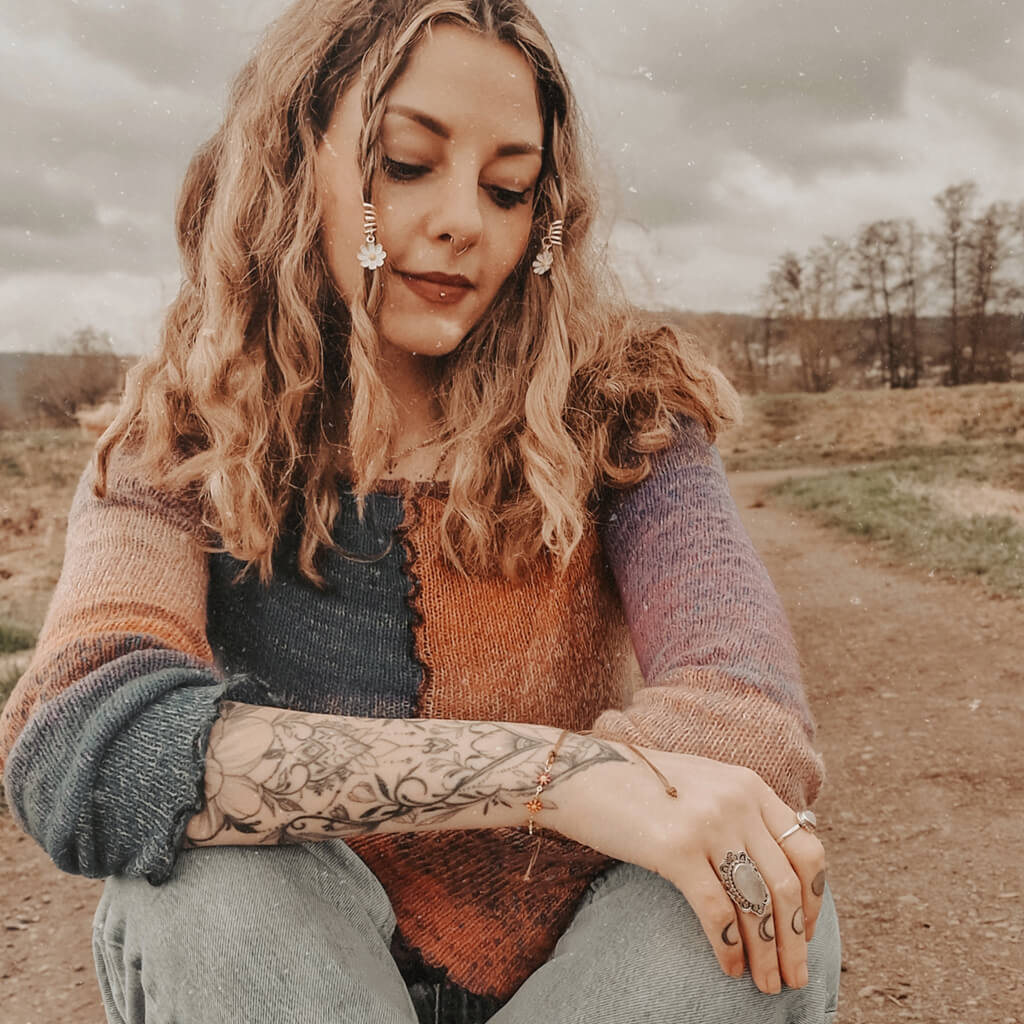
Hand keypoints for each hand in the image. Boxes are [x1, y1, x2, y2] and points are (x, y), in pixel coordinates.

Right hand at [552, 744, 826, 994]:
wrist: (582, 772)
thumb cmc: (639, 786)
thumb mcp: (703, 785)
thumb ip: (740, 813)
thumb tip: (774, 867)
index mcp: (749, 785)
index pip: (806, 850)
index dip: (813, 901)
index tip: (805, 934)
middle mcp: (737, 801)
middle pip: (787, 885)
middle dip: (794, 940)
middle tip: (795, 978)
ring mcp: (707, 823)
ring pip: (757, 904)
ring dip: (768, 953)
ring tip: (767, 983)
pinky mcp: (675, 849)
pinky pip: (717, 911)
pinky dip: (729, 947)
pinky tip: (729, 968)